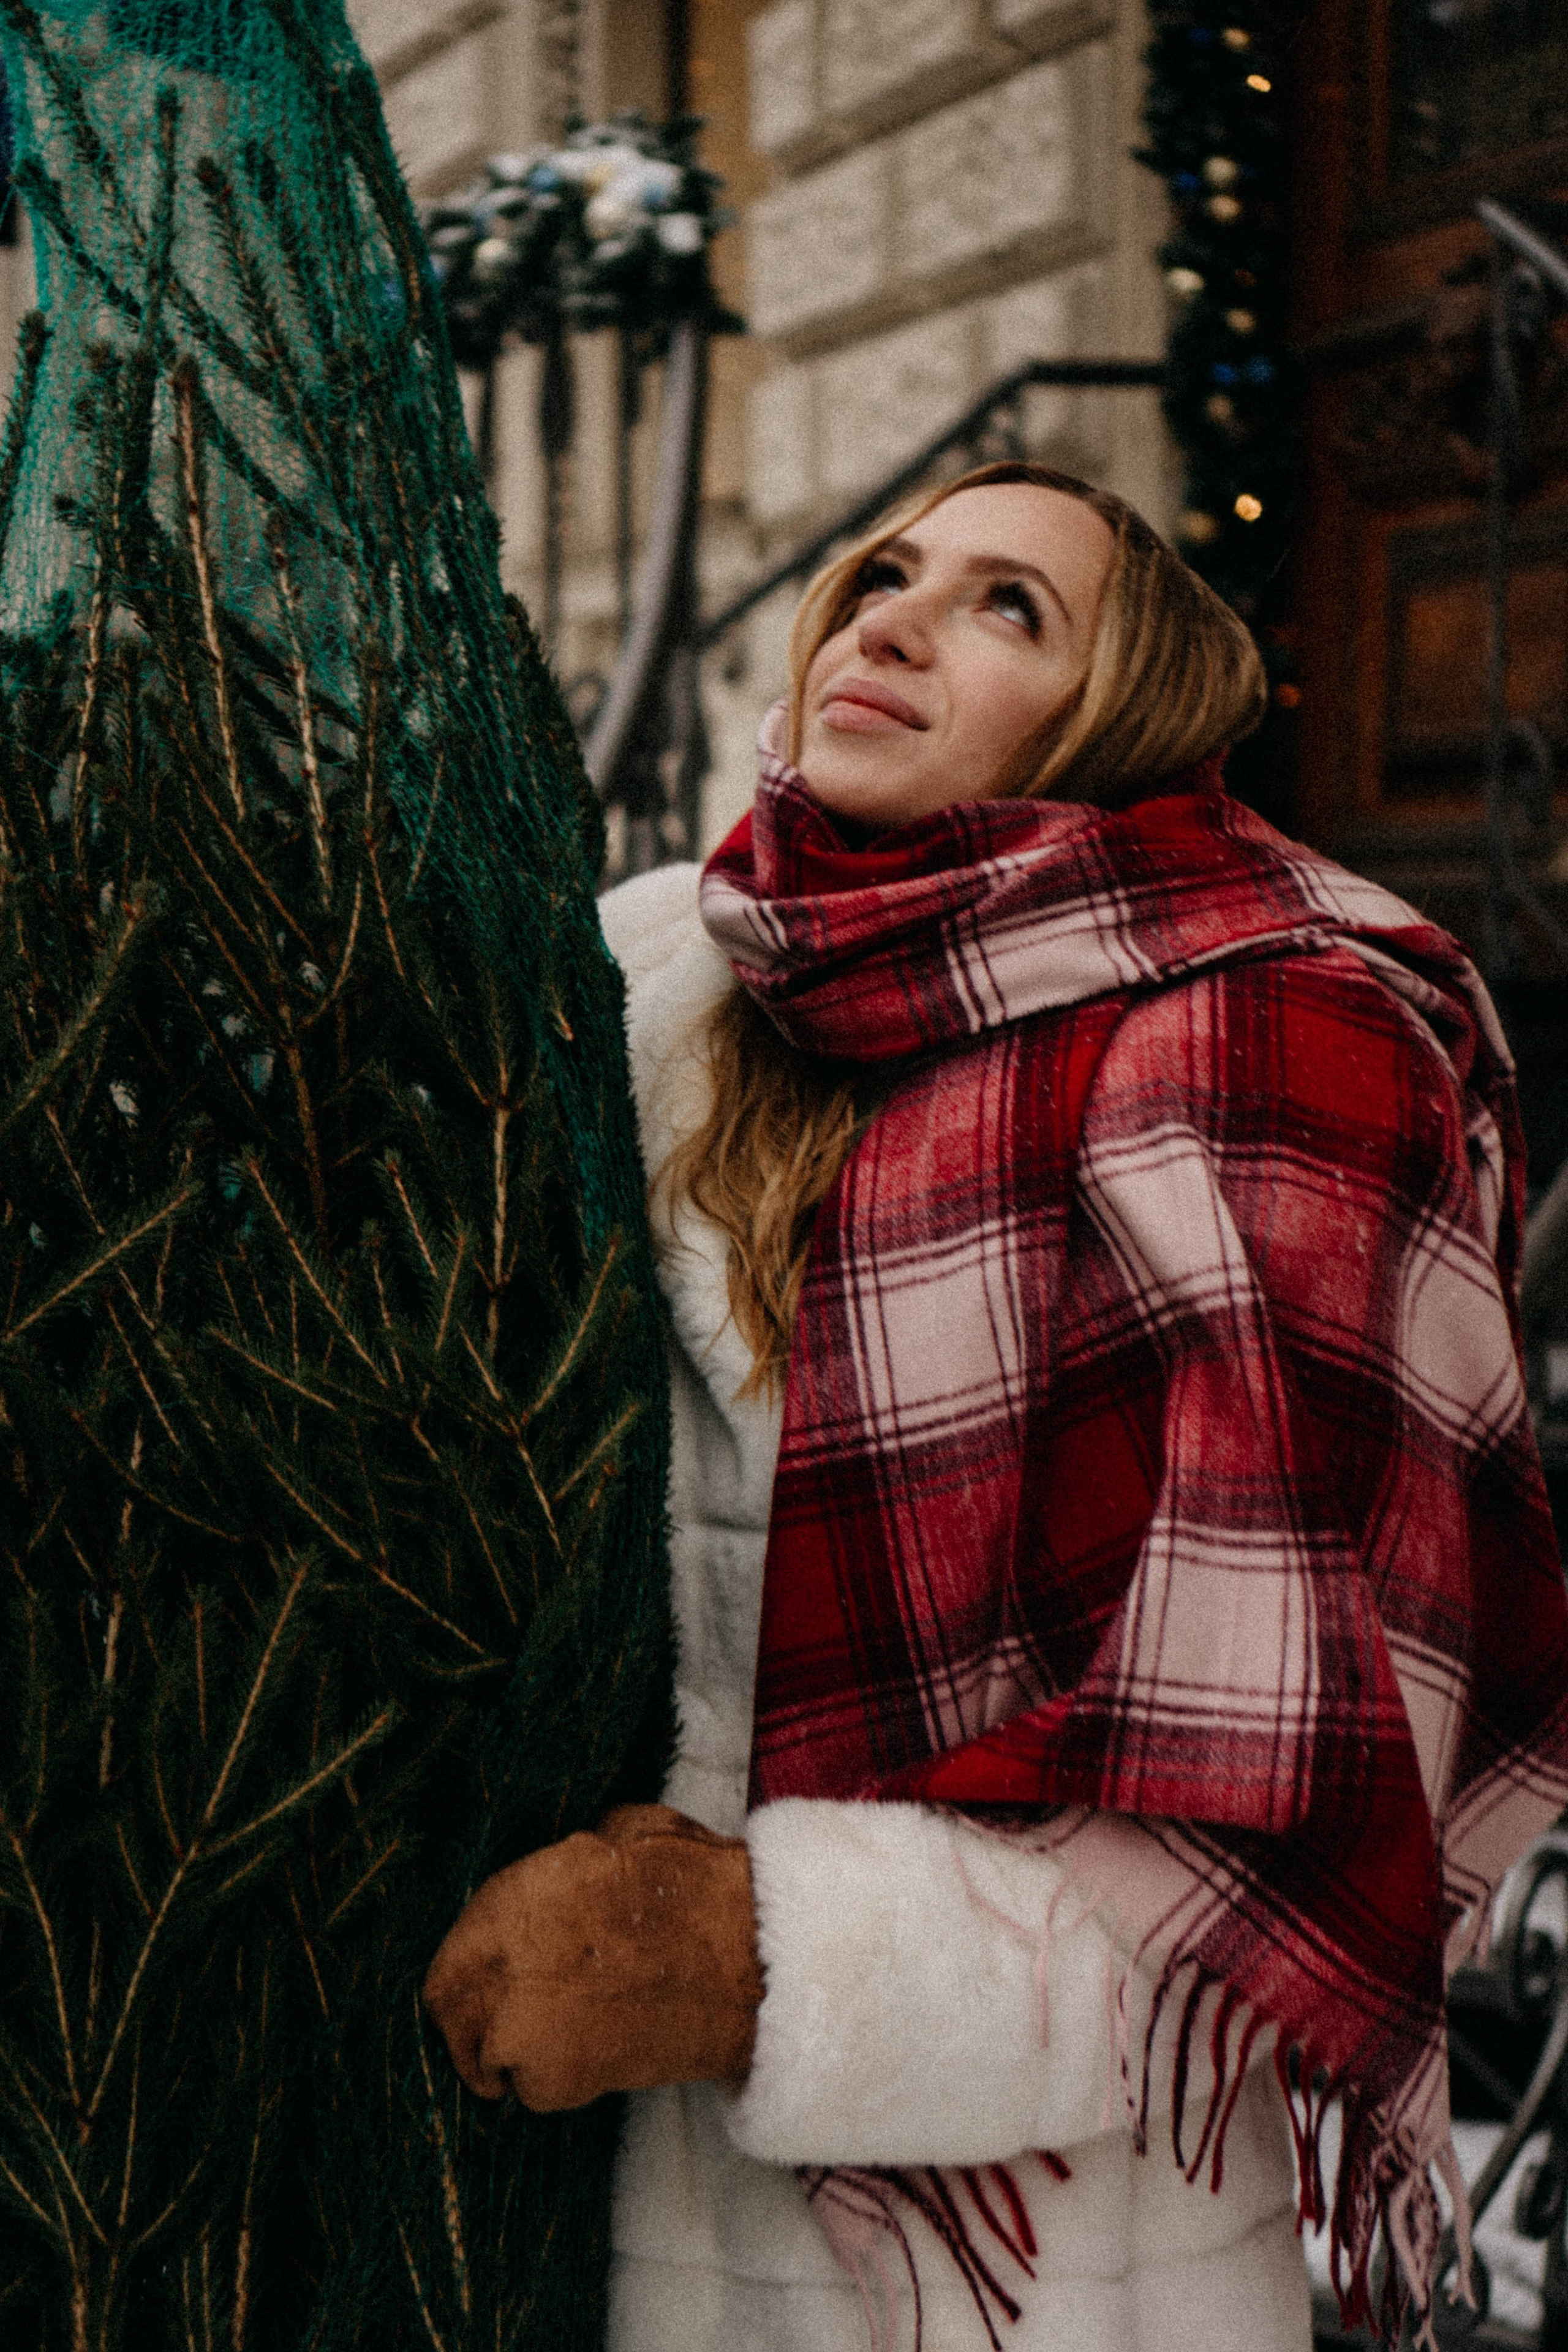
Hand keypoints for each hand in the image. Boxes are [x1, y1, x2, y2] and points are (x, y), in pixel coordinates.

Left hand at [422, 1804, 764, 2110]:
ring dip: (514, 2051)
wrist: (743, 1959)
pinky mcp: (558, 2081)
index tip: (486, 1975)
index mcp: (510, 1902)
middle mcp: (500, 1968)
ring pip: (489, 2055)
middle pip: (450, 2009)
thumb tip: (560, 1871)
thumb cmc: (692, 1885)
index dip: (468, 1967)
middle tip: (501, 2023)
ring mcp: (521, 2030)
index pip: (451, 1954)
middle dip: (472, 2017)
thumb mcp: (620, 1835)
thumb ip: (567, 1865)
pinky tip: (594, 2052)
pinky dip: (556, 2079)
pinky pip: (534, 2089)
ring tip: (563, 2034)